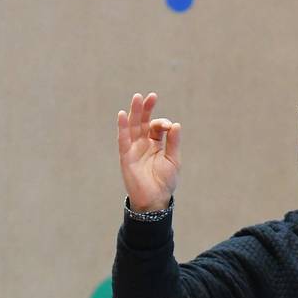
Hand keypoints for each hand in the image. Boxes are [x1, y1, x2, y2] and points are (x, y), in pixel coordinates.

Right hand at [118, 92, 180, 212]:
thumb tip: (176, 124)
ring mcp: (133, 149)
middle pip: (142, 122)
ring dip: (134, 112)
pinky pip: (122, 139)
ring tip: (137, 98)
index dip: (162, 123)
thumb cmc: (165, 182)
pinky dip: (122, 127)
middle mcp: (143, 144)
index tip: (168, 126)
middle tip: (151, 96)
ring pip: (132, 127)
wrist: (155, 200)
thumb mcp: (173, 160)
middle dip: (146, 109)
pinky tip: (123, 114)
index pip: (156, 127)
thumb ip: (173, 142)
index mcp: (155, 144)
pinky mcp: (126, 156)